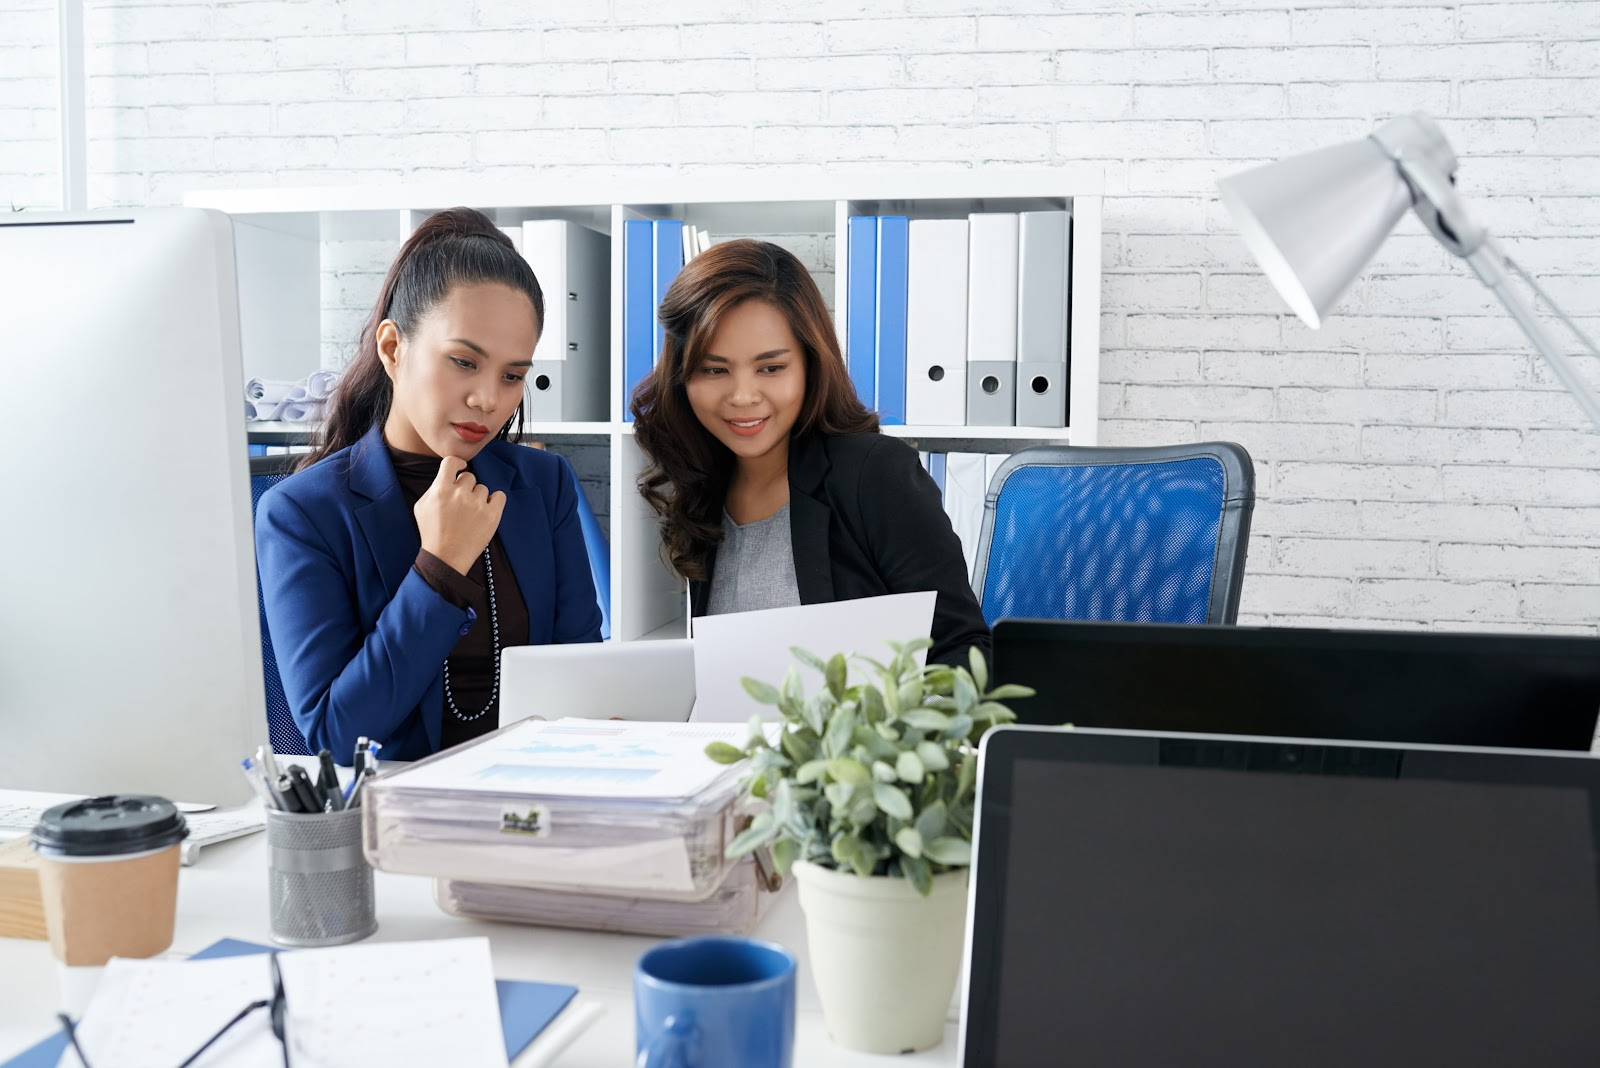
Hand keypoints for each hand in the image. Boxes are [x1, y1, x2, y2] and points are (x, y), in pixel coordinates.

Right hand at [414, 457, 505, 574]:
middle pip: (469, 477)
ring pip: (482, 488)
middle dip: (465, 487)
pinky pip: (499, 496)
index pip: (451, 462)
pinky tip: (486, 509)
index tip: (460, 468)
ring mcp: (477, 504)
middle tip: (461, 504)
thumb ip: (434, 487)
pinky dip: (495, 500)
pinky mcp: (491, 515)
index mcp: (441, 490)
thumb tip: (448, 476)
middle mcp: (460, 494)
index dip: (457, 463)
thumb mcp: (421, 506)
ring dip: (477, 497)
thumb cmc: (432, 533)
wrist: (446, 557)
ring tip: (470, 513)